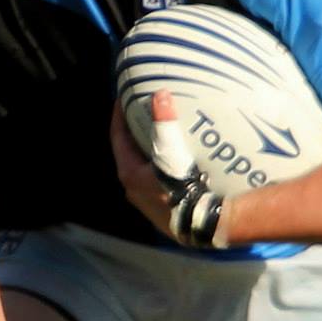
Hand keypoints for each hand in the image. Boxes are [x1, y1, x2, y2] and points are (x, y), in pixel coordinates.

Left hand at [109, 92, 225, 246]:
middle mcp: (134, 189)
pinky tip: (180, 160)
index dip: (119, 116)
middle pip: (131, 152)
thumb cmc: (181, 190)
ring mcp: (148, 201)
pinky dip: (164, 166)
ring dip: (152, 151)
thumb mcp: (171, 154)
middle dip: (137, 132)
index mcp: (128, 173)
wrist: (203, 225)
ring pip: (146, 168)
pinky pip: (159, 180)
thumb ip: (165, 125)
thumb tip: (160, 95)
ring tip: (164, 134)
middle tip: (145, 112)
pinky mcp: (164, 209)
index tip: (123, 99)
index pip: (118, 137)